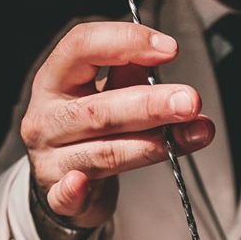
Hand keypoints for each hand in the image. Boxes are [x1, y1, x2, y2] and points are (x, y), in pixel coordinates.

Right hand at [22, 21, 215, 227]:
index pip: (81, 47)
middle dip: (150, 105)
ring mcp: (48, 158)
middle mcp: (47, 117)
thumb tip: (162, 56)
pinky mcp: (55, 195)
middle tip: (190, 101)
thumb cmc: (89, 128)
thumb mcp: (104, 91)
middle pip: (99, 109)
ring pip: (102, 152)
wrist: (64, 181)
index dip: (125, 43)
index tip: (170, 50)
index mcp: (55, 79)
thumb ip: (130, 75)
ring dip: (151, 145)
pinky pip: (62, 196)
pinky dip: (72, 191)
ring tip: (193, 135)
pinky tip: (81, 184)